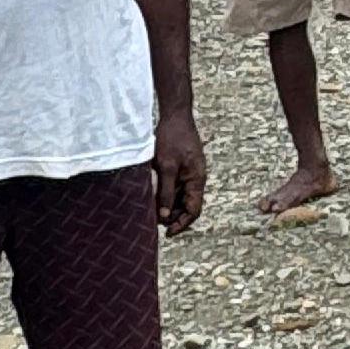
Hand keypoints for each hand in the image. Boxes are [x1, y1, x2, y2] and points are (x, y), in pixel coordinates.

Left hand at [154, 108, 206, 233]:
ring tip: (152, 212)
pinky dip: (166, 194)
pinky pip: (175, 186)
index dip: (182, 224)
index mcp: (197, 180)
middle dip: (174, 217)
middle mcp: (196, 179)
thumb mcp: (166, 166)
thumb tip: (165, 216)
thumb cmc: (173, 138)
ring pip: (180, 197)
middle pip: (187, 206)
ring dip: (169, 206)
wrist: (175, 115)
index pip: (194, 210)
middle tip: (155, 223)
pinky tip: (153, 197)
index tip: (168, 233)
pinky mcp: (181, 167)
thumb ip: (166, 192)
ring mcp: (189, 173)